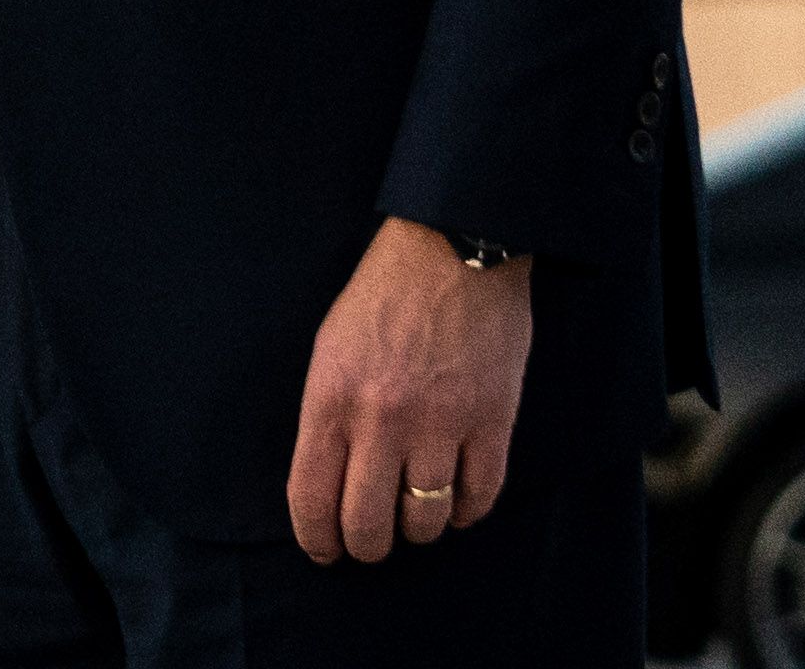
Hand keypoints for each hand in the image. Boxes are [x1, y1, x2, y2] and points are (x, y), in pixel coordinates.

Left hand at [286, 221, 528, 562]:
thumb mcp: (329, 347)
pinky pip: (480, 496)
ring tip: (415, 518)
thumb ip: (328, 412)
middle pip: (369, 523)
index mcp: (329, 397)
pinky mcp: (492, 422)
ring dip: (419, 529)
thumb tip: (328, 476)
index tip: (323, 551)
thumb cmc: (382, 296)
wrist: (452, 252)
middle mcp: (381, 420)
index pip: (312, 495)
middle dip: (367, 546)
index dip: (316, 537)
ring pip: (427, 518)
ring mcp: (441, 424)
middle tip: (371, 544)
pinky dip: (469, 511)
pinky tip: (458, 504)